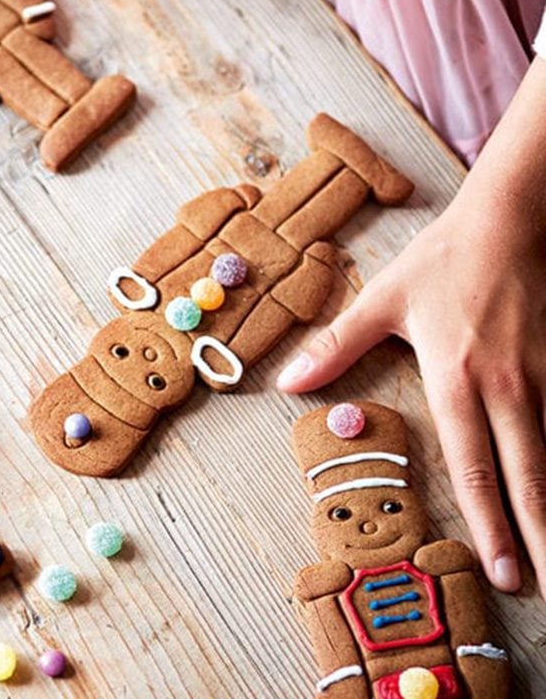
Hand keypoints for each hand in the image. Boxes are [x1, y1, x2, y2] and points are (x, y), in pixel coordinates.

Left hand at [278, 62, 545, 599]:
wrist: (506, 222)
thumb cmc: (442, 261)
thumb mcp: (381, 301)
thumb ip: (335, 346)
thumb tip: (289, 382)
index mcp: (456, 377)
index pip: (474, 464)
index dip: (488, 521)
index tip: (500, 567)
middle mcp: (506, 387)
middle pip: (526, 476)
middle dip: (534, 536)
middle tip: (537, 587)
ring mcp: (543, 377)